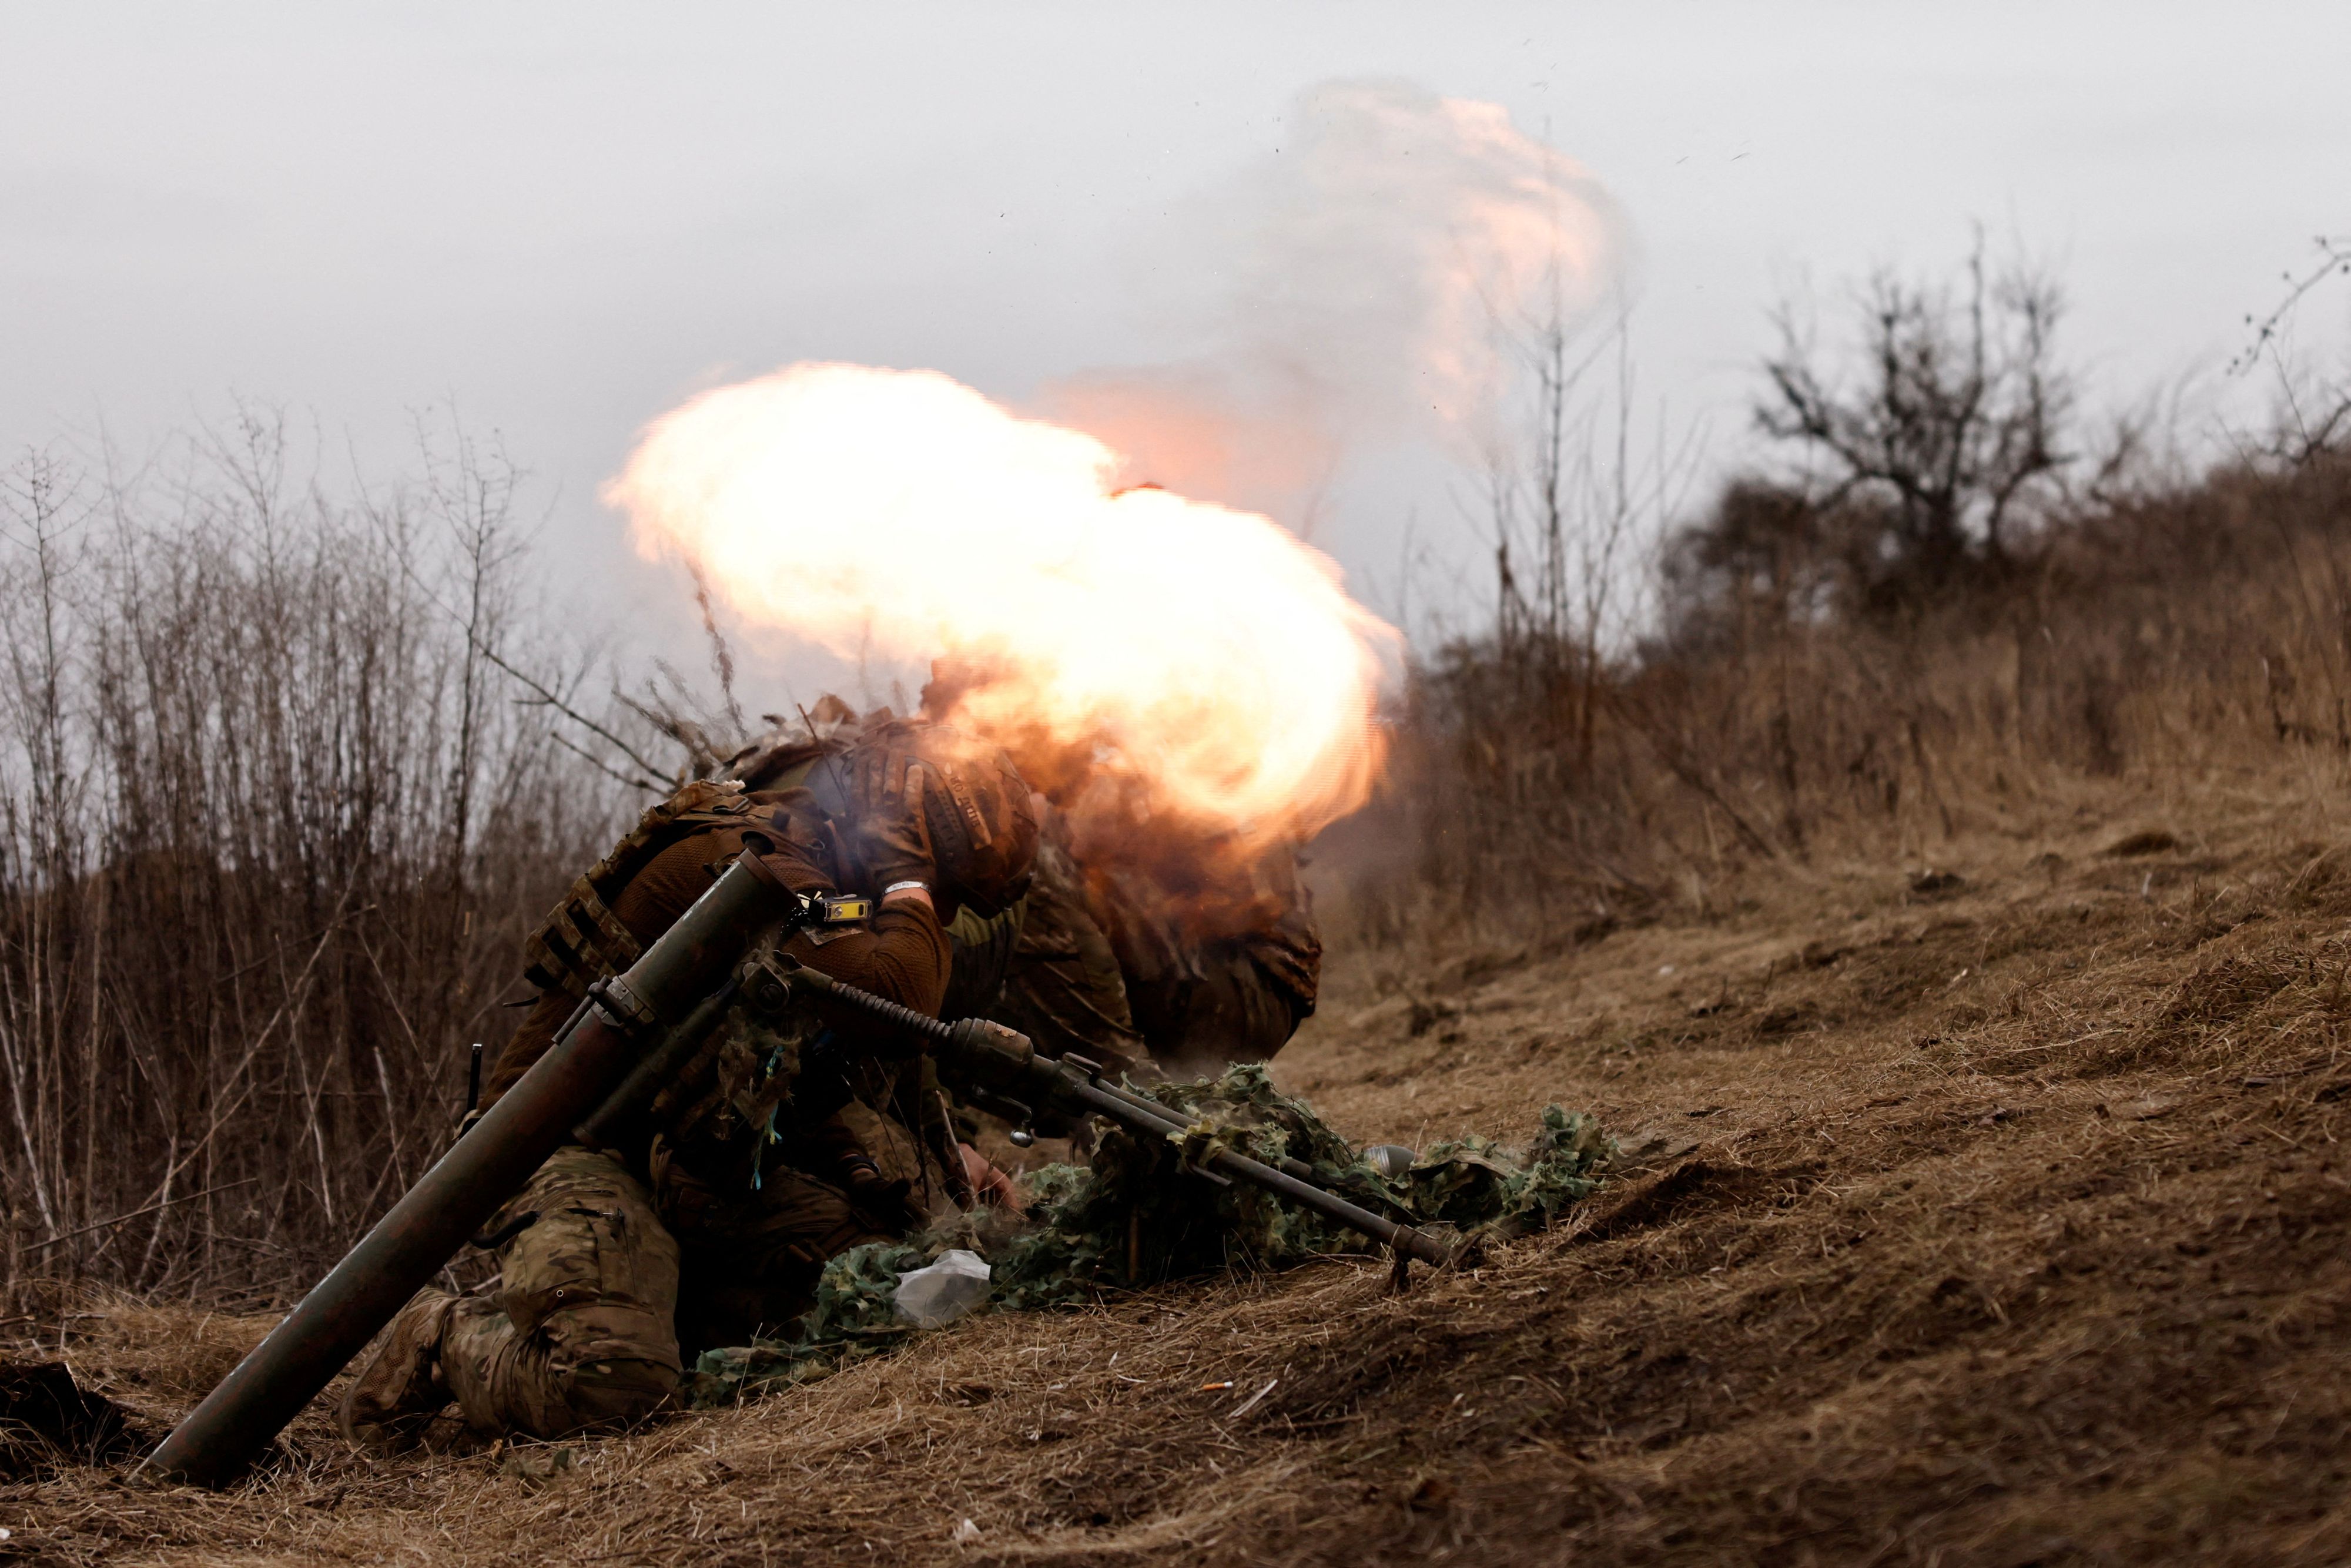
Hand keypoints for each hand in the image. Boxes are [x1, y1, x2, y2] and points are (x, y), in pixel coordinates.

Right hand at [848, 740, 934, 891]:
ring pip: (890, 787)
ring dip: (893, 767)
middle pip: (872, 784)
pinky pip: (912, 799)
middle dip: (875, 761)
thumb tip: (835, 815)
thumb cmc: (879, 867)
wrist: (900, 883)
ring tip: (896, 750)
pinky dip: (913, 782)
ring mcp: (893, 821)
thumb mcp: (858, 848)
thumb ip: (847, 829)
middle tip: (879, 743)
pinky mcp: (912, 824)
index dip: (858, 770)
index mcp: (860, 824)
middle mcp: (874, 819)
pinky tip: (916, 768)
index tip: (860, 753)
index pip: (856, 791)